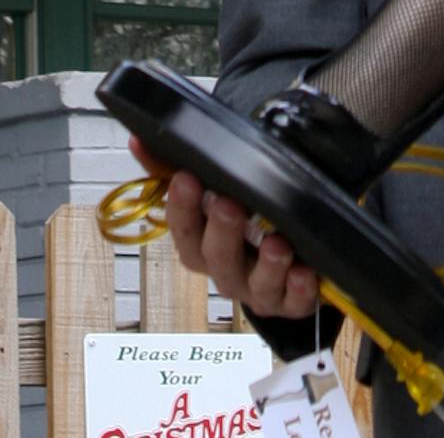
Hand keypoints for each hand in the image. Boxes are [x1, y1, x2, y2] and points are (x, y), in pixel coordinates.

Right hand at [134, 139, 321, 328]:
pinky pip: (295, 301)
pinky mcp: (290, 303)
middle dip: (221, 232)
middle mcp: (225, 269)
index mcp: (201, 243)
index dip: (181, 207)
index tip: (186, 179)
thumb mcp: (209, 193)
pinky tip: (305, 272)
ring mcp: (257, 289)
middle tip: (228, 205)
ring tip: (277, 244)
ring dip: (266, 266)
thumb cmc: (238, 222)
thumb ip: (171, 168)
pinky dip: (300, 289)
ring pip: (257, 285)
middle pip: (216, 258)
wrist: (278, 264)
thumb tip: (138, 139)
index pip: (182, 229)